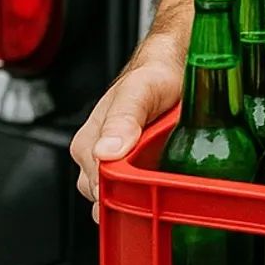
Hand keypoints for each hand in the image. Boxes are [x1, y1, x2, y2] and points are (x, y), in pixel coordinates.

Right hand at [69, 38, 182, 222]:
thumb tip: (105, 151)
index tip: (147, 189)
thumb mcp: (138, 91)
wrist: (175, 66)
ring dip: (146, 191)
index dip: (122, 194)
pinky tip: (169, 175)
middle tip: (165, 182)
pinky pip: (140, 188)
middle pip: (110, 198)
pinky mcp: (137, 165)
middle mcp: (98, 158)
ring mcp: (118, 163)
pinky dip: (154, 186)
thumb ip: (123, 118)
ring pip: (126, 195)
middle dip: (135, 197)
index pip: (97, 189)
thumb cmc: (153, 75)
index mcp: (89, 144)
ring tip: (170, 172)